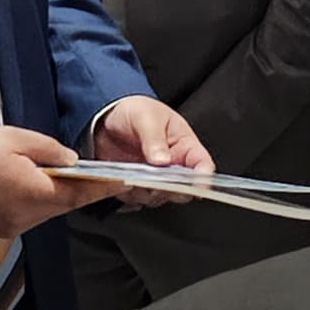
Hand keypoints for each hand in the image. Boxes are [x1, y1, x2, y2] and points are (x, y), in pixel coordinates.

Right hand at [0, 126, 112, 237]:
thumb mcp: (14, 139)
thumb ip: (49, 149)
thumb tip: (70, 160)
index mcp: (36, 193)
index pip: (81, 192)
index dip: (104, 186)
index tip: (124, 181)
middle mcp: (29, 216)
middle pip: (65, 203)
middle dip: (80, 189)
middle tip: (96, 174)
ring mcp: (14, 226)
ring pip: (48, 210)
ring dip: (56, 193)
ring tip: (56, 172)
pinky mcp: (1, 227)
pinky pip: (29, 214)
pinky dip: (36, 200)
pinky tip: (30, 184)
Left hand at [85, 95, 211, 206]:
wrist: (107, 118)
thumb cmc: (135, 111)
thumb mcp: (146, 117)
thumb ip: (154, 138)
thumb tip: (163, 161)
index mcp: (185, 146)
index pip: (202, 165)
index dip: (203, 177)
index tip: (196, 184)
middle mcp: (174, 166)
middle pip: (183, 189)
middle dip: (170, 188)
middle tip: (155, 179)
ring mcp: (155, 179)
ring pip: (159, 197)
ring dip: (147, 191)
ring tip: (133, 175)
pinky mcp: (136, 186)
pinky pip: (136, 199)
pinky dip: (129, 193)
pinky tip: (121, 179)